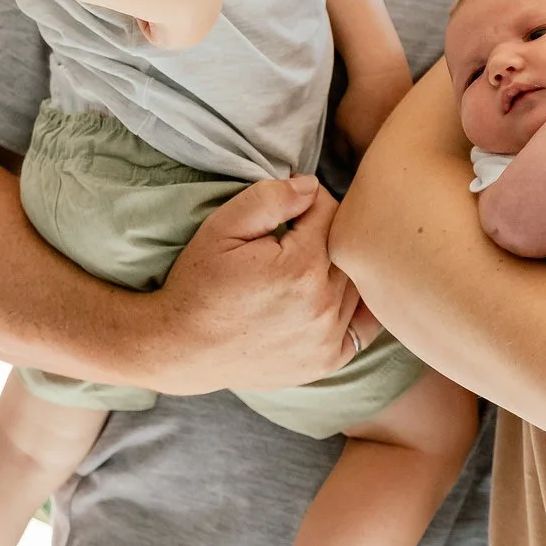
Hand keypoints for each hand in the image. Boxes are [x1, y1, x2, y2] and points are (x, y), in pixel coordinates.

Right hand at [149, 176, 359, 392]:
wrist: (182, 348)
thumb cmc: (199, 284)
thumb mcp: (222, 228)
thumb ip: (270, 198)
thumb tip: (312, 186)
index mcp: (301, 266)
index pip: (331, 211)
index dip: (310, 202)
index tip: (291, 210)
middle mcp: (323, 304)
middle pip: (349, 247)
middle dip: (327, 233)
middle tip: (298, 236)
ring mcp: (328, 336)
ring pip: (358, 282)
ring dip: (340, 268)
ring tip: (307, 265)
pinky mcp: (327, 359)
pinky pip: (362, 325)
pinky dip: (355, 307)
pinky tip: (333, 296)